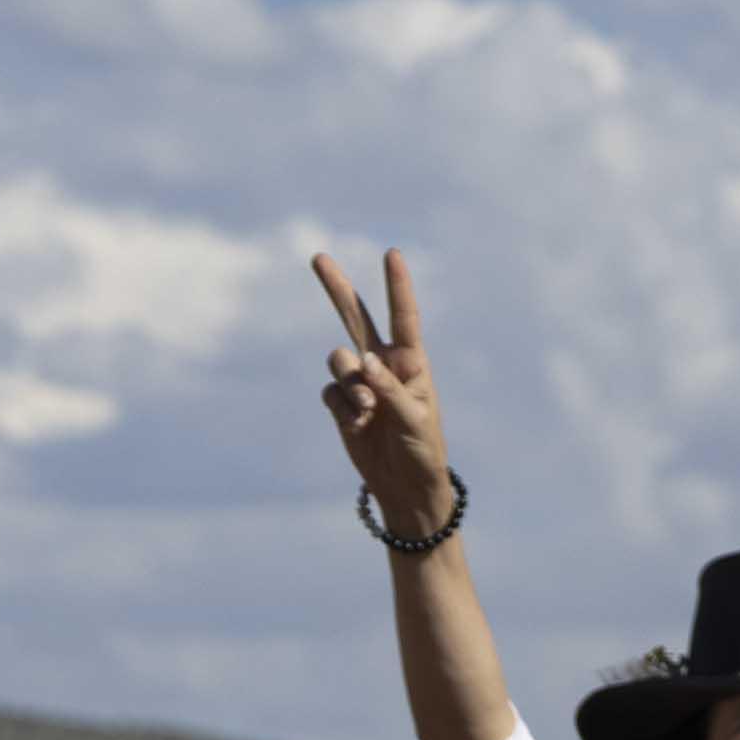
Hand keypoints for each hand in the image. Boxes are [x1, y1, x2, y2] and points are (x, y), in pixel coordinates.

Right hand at [309, 247, 449, 534]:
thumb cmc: (422, 450)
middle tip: (317, 257)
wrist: (405, 486)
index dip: (397, 285)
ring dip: (348, 382)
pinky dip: (342, 408)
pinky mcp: (341, 404)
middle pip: (355, 318)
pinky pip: (330, 392)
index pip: (403, 317)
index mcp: (411, 362)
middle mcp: (383, 364)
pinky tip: (358, 425)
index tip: (392, 254)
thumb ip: (390, 388)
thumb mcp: (414, 419)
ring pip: (338, 360)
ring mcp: (360, 383)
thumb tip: (364, 361)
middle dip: (336, 288)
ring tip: (367, 409)